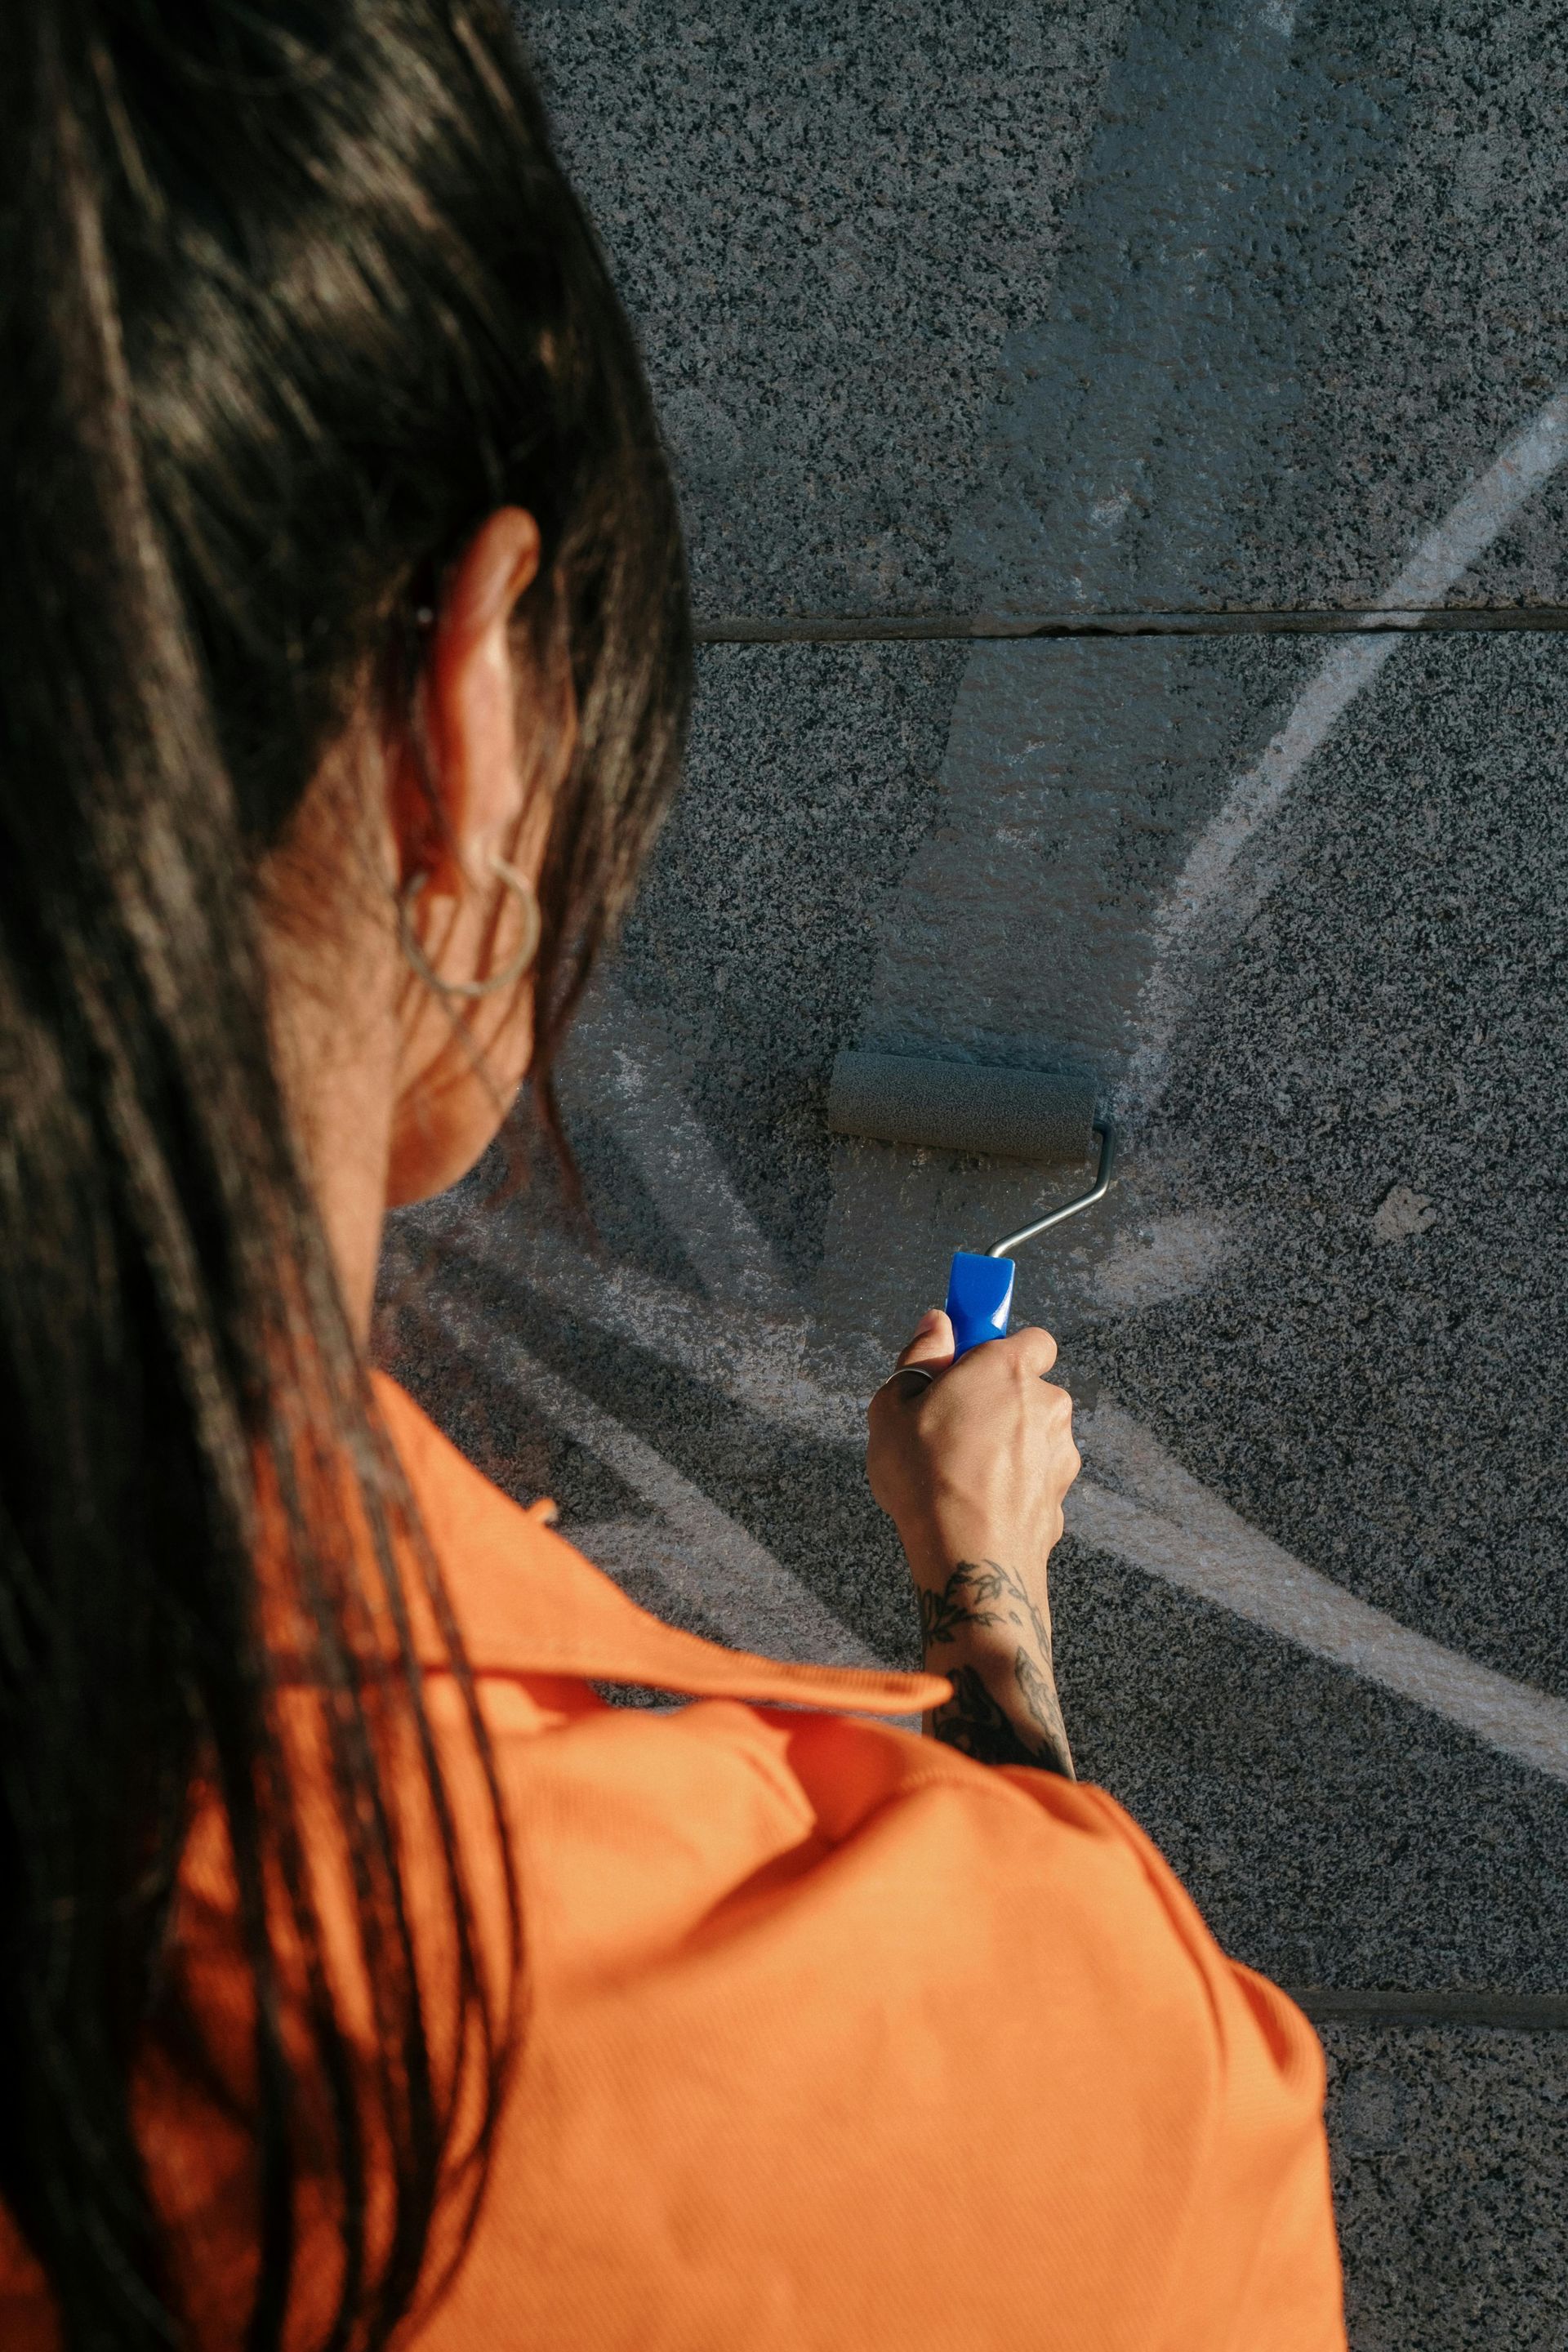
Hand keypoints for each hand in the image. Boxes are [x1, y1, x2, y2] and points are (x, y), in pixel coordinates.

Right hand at [867, 1308, 1079, 1775]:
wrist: (969, 1558)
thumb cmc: (925, 1477)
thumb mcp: (894, 1408)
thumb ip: (919, 1357)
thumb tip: (936, 1323)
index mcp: (1008, 1368)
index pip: (1030, 1337)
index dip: (999, 1348)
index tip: (969, 1363)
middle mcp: (1047, 1402)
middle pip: (1029, 1388)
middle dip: (998, 1401)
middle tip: (950, 1425)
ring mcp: (1060, 1452)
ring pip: (1033, 1436)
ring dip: (1008, 1446)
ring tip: (960, 1473)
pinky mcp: (1062, 1495)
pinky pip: (1035, 1478)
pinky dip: (1014, 1485)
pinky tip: (978, 1503)